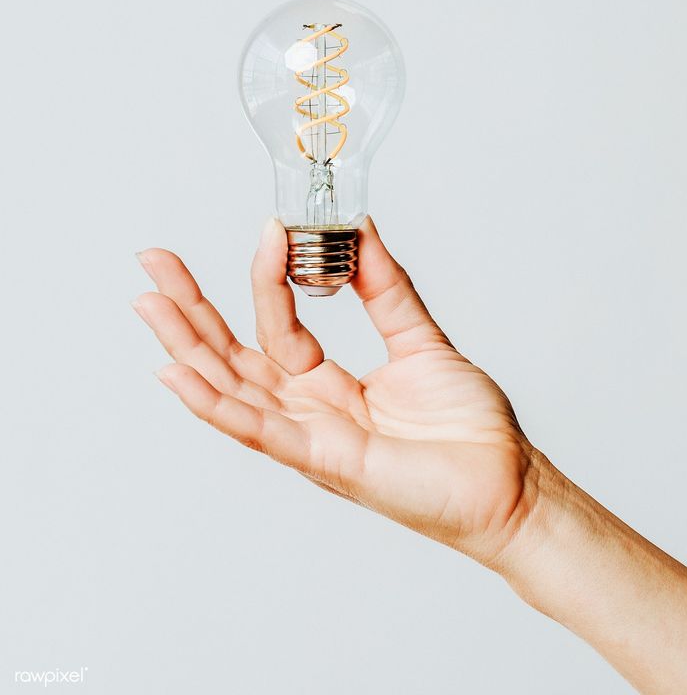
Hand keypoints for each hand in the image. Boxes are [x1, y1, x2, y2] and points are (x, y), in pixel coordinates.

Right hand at [133, 217, 537, 565]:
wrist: (510, 482)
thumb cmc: (468, 426)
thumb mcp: (419, 338)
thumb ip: (385, 287)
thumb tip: (360, 228)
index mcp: (327, 382)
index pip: (276, 324)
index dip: (265, 276)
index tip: (269, 228)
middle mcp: (308, 409)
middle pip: (233, 354)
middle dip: (190, 310)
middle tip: (153, 262)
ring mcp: (310, 438)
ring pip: (233, 388)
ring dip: (187, 347)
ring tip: (150, 303)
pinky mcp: (325, 462)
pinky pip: (260, 431)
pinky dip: (216, 405)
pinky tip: (178, 374)